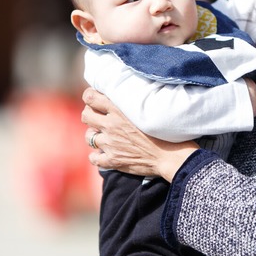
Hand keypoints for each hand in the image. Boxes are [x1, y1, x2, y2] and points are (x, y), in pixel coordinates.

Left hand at [82, 88, 197, 181]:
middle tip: (99, 118)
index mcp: (119, 110)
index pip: (90, 97)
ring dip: (95, 136)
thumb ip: (128, 102)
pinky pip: (94, 158)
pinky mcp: (113, 160)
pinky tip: (106, 153)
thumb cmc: (163, 130)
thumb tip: (117, 95)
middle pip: (85, 116)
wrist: (170, 155)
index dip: (90, 97)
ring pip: (88, 137)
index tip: (94, 100)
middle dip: (90, 115)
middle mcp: (111, 125)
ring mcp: (110, 144)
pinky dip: (98, 156)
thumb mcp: (144, 109)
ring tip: (105, 136)